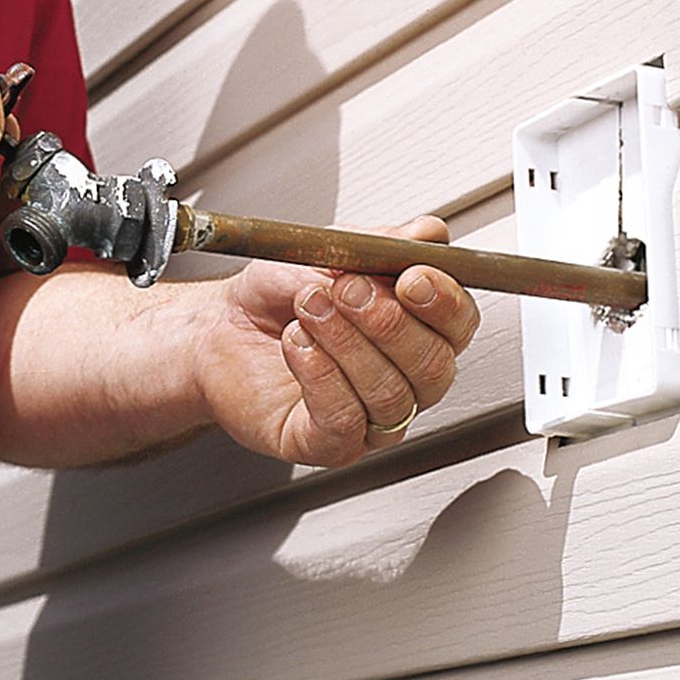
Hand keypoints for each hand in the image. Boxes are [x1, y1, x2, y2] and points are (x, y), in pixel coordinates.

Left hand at [191, 216, 481, 466]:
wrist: (219, 327)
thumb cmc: (277, 295)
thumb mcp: (330, 250)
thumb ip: (382, 244)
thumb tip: (428, 235)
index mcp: (419, 330)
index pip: (460, 325)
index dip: (444, 303)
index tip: (411, 276)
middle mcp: (405, 378)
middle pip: (435, 366)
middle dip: (389, 322)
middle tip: (345, 287)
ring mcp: (371, 417)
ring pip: (391, 394)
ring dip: (347, 343)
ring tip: (309, 307)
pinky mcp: (328, 444)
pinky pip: (344, 420)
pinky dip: (320, 375)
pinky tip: (297, 344)